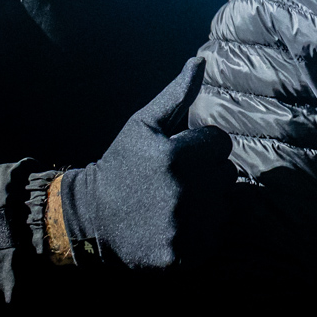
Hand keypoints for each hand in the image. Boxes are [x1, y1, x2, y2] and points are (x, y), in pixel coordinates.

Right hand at [57, 58, 233, 268]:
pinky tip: (175, 225)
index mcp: (176, 157)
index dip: (201, 147)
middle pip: (226, 174)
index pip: (221, 143)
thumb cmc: (121, 165)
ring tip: (174, 203)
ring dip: (207, 203)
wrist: (90, 220)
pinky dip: (202, 232)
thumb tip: (201, 61)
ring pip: (225, 205)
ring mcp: (186, 227)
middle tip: (174, 181)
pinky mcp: (187, 255)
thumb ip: (176, 94)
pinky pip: (217, 235)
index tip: (178, 156)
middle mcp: (185, 193)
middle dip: (206, 174)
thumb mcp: (142, 125)